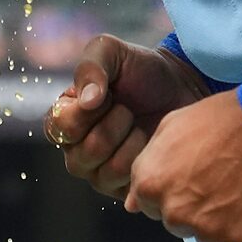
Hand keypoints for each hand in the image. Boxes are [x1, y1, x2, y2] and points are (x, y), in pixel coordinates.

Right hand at [45, 35, 209, 198]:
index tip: (108, 93)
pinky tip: (152, 143)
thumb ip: (90, 67)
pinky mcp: (127, 190)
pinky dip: (146, 159)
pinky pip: (132, 185)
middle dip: (114, 125)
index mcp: (65, 119)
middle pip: (84, 154)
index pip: (59, 127)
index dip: (86, 111)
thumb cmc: (140, 69)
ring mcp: (101, 173)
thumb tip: (87, 102)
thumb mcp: (111, 52)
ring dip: (132, 142)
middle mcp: (77, 150)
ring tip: (140, 124)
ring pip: (109, 171)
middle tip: (128, 108)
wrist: (182, 87)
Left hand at [125, 90, 241, 241]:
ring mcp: (208, 231)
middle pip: (175, 223)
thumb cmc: (219, 119)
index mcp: (151, 185)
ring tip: (235, 188)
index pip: (147, 204)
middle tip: (214, 180)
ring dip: (216, 220)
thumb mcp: (170, 128)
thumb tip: (132, 205)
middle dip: (190, 207)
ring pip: (205, 236)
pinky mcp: (240, 241)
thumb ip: (147, 167)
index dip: (168, 189)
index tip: (188, 175)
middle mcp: (174, 213)